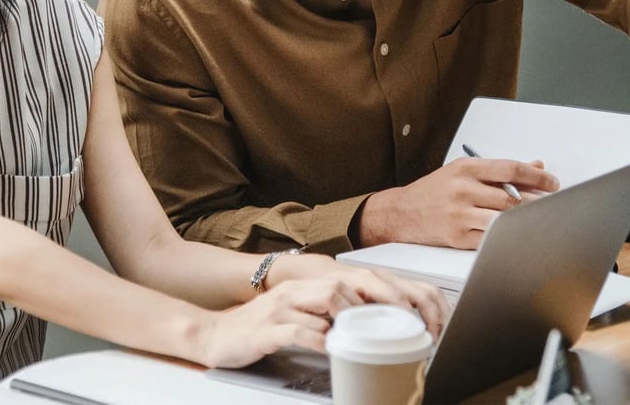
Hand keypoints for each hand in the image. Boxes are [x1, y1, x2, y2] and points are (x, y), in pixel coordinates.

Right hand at [196, 263, 446, 367]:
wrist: (215, 333)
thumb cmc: (261, 329)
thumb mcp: (298, 317)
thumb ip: (328, 317)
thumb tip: (366, 328)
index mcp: (308, 287)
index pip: (353, 280)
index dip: (386, 293)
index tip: (414, 315)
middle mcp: (298, 290)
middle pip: (344, 285)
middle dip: (377, 304)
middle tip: (402, 328)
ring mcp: (282, 307)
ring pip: (324, 300)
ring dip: (349, 317)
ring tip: (369, 335)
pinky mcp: (267, 328)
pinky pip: (298, 329)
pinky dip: (318, 339)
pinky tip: (330, 349)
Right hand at [356, 158, 558, 248]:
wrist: (401, 213)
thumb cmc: (434, 191)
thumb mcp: (461, 172)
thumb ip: (498, 171)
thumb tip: (535, 166)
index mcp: (465, 168)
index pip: (510, 168)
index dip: (537, 177)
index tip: (553, 183)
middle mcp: (462, 189)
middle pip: (513, 197)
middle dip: (537, 202)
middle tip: (553, 205)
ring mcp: (460, 214)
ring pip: (505, 219)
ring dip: (525, 221)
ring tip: (539, 221)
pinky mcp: (458, 237)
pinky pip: (492, 238)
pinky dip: (507, 237)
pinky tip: (517, 235)